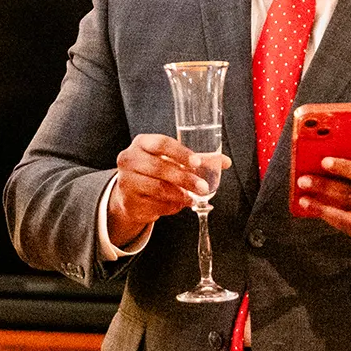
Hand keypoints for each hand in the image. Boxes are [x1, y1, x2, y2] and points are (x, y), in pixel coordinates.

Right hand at [107, 133, 230, 247]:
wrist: (130, 192)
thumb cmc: (154, 171)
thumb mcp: (172, 160)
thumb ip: (198, 160)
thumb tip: (225, 162)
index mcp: (142, 143)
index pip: (162, 144)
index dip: (181, 153)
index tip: (197, 163)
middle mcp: (129, 159)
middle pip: (160, 167)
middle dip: (184, 179)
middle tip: (203, 187)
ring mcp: (126, 180)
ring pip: (157, 188)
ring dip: (179, 195)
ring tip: (192, 199)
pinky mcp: (128, 200)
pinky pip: (154, 204)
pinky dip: (169, 206)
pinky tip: (177, 205)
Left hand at [291, 140, 350, 251]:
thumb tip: (341, 147)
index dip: (344, 167)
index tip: (323, 161)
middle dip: (325, 187)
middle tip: (303, 180)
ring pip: (348, 218)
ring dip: (322, 208)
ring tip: (303, 199)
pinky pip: (350, 229)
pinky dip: (332, 218)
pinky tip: (317, 209)